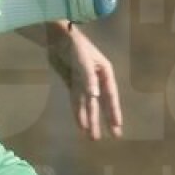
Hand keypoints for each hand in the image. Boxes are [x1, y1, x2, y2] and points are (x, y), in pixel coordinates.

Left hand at [45, 21, 122, 139]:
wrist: (56, 37)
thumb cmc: (73, 44)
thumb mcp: (82, 59)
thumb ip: (88, 78)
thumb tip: (95, 96)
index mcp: (104, 72)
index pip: (110, 95)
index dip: (113, 111)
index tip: (117, 126)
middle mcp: (95, 79)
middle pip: (99, 104)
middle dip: (102, 121)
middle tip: (108, 137)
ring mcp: (83, 82)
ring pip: (87, 105)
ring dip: (89, 120)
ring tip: (91, 137)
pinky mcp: (72, 83)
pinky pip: (76, 101)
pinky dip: (78, 112)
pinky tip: (80, 124)